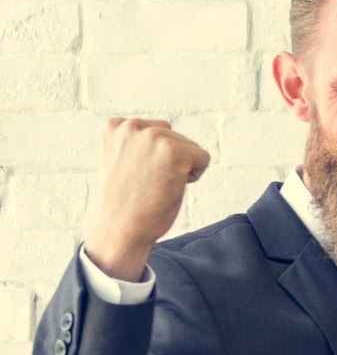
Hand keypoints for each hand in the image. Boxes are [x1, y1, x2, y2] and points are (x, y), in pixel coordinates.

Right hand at [86, 118, 211, 280]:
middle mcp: (132, 126)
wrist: (119, 229)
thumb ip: (137, 142)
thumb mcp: (123, 159)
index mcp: (116, 126)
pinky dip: (194, 176)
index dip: (155, 157)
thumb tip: (165, 128)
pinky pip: (203, 158)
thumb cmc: (124, 200)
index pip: (158, 130)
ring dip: (181, 169)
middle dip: (170, 162)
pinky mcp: (173, 151)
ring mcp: (152, 136)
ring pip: (191, 148)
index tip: (136, 174)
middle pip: (177, 138)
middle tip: (147, 183)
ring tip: (155, 185)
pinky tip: (169, 187)